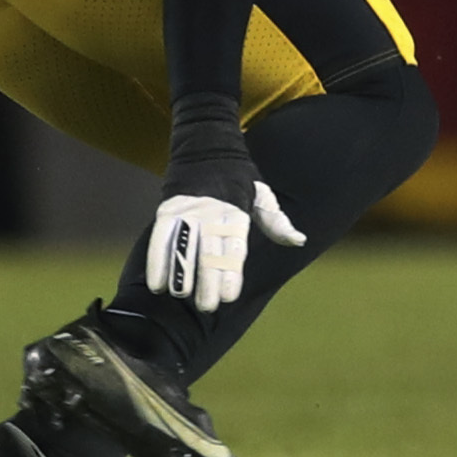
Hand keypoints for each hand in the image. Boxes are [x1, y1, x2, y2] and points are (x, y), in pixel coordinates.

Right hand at [145, 181, 304, 312]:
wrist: (208, 151)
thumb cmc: (239, 182)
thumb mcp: (263, 197)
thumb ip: (276, 223)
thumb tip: (300, 241)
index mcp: (237, 214)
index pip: (234, 248)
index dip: (231, 273)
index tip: (229, 296)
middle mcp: (212, 214)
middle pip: (209, 251)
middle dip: (208, 280)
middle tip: (207, 306)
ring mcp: (189, 212)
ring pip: (184, 246)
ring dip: (181, 272)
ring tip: (182, 294)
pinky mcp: (168, 209)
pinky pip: (160, 238)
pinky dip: (158, 261)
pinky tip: (157, 285)